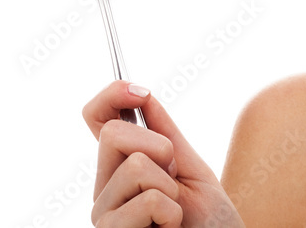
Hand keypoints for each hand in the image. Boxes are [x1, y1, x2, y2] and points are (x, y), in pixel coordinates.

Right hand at [83, 81, 243, 226]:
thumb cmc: (208, 221)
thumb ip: (166, 134)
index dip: (111, 95)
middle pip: (112, 134)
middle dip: (158, 146)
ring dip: (170, 188)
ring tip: (174, 214)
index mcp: (121, 167)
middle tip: (175, 180)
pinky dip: (171, 213)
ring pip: (136, 167)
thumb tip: (143, 94)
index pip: (97, 119)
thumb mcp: (191, 169)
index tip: (140, 91)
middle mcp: (104, 189)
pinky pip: (147, 201)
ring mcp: (103, 215)